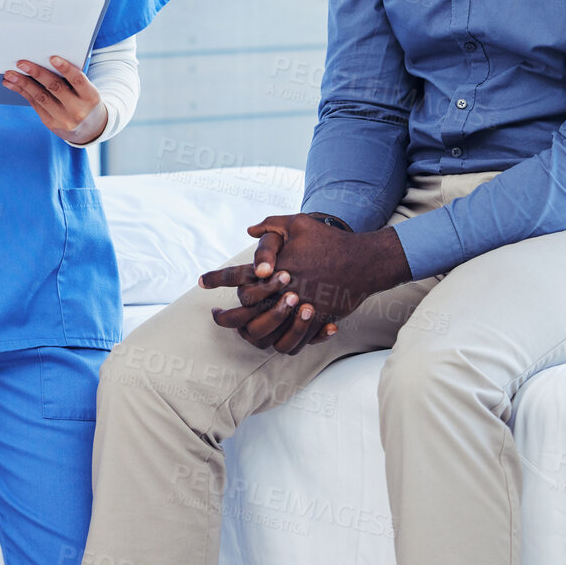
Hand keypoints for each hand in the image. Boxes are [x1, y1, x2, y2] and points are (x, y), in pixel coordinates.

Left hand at [3, 55, 105, 144]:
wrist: (89, 127)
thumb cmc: (84, 99)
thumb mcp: (86, 90)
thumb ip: (71, 79)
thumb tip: (43, 61)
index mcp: (91, 97)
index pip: (78, 80)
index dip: (65, 68)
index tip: (52, 57)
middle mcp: (78, 110)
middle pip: (55, 88)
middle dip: (37, 73)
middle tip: (22, 63)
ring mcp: (64, 119)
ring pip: (41, 97)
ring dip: (23, 84)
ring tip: (10, 74)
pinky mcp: (51, 123)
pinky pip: (35, 104)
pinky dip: (23, 92)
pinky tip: (13, 84)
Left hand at [200, 215, 410, 353]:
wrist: (363, 261)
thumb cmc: (329, 240)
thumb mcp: (299, 223)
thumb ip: (273, 226)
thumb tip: (250, 230)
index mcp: (277, 267)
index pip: (238, 276)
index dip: (217, 279)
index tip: (201, 282)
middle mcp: (285, 290)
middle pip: (246, 310)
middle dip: (227, 316)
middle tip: (216, 315)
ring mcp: (300, 308)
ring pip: (267, 333)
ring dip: (249, 332)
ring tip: (239, 331)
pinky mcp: (316, 322)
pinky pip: (293, 342)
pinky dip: (280, 341)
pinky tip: (270, 337)